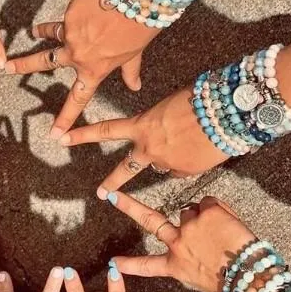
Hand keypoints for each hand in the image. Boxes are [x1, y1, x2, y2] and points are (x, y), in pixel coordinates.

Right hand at [5, 0, 157, 136]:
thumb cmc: (140, 28)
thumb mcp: (134, 54)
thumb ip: (129, 71)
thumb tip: (136, 86)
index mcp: (93, 70)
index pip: (77, 99)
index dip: (65, 118)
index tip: (54, 134)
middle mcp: (77, 56)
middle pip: (44, 62)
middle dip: (23, 65)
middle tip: (7, 68)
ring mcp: (70, 35)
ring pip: (51, 34)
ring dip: (40, 32)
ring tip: (33, 32)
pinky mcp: (70, 15)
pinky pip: (70, 15)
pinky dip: (77, 12)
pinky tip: (88, 5)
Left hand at [60, 87, 227, 195]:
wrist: (228, 113)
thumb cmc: (200, 98)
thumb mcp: (170, 105)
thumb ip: (158, 123)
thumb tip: (161, 139)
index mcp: (141, 125)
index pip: (105, 130)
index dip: (82, 135)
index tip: (62, 138)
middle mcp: (149, 148)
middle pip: (125, 169)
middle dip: (112, 182)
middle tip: (100, 193)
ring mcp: (167, 162)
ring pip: (160, 166)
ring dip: (166, 159)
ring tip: (183, 148)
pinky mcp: (186, 172)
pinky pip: (182, 169)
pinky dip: (187, 162)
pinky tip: (199, 149)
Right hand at [108, 191, 255, 291]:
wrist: (249, 275)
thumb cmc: (233, 282)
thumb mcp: (205, 279)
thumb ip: (194, 260)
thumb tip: (198, 244)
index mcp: (177, 265)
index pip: (147, 265)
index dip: (129, 263)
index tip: (113, 263)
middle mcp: (178, 243)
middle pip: (149, 220)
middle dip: (129, 206)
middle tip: (113, 195)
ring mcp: (190, 225)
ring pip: (191, 210)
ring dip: (202, 216)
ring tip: (220, 230)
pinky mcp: (206, 212)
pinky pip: (210, 202)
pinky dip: (219, 209)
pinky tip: (228, 222)